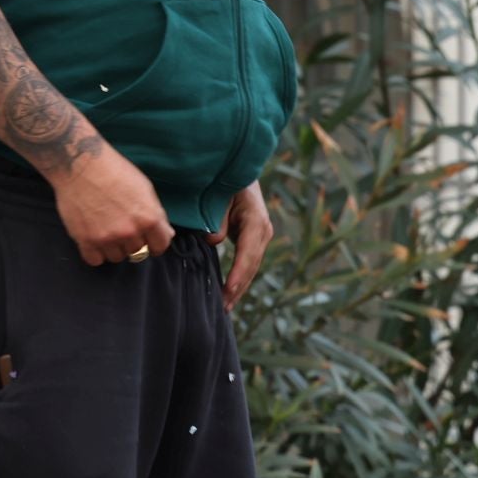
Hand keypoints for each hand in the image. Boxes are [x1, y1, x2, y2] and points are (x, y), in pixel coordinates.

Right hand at [52, 148, 173, 265]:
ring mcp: (107, 237)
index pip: (160, 246)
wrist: (80, 165)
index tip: (149, 241)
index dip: (156, 243)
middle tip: (122, 227)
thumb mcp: (145, 190)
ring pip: (117, 257)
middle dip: (133, 242)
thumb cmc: (116, 172)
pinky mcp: (85, 239)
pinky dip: (96, 253)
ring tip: (107, 231)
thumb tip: (167, 234)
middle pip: (138, 251)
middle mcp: (130, 232)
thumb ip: (157, 214)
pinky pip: (95, 260)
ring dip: (114, 248)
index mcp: (149, 219)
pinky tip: (95, 240)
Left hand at [208, 181, 273, 310]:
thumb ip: (217, 217)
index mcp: (256, 222)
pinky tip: (230, 292)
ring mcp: (262, 236)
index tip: (227, 291)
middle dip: (238, 288)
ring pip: (251, 268)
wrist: (240, 169)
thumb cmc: (226, 181)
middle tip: (223, 308)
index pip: (248, 254)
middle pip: (251, 266)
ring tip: (226, 306)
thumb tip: (213, 241)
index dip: (237, 274)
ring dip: (239, 287)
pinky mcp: (255, 239)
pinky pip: (248, 263)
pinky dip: (239, 278)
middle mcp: (264, 231)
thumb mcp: (219, 195)